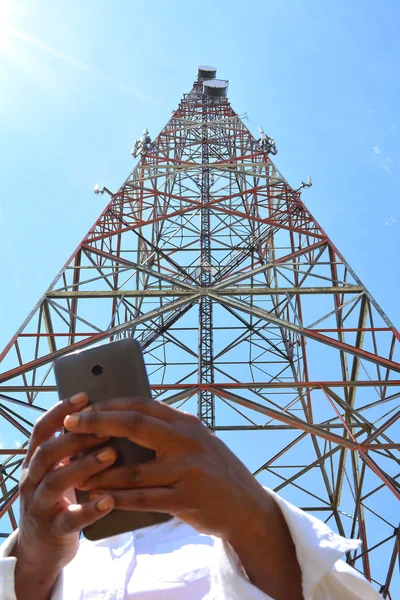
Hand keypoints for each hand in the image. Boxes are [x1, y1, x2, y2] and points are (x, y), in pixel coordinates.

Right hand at [13, 394, 116, 598]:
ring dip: (85, 465)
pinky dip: (90, 510)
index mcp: (36, 461)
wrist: (40, 549)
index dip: (61, 411)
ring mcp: (40, 505)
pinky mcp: (53, 531)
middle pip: (47, 452)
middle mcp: (33, 480)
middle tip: (106, 428)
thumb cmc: (59, 498)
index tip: (84, 396)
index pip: (42, 429)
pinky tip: (110, 499)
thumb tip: (103, 413)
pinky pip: (70, 520)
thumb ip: (73, 447)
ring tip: (112, 454)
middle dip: (76, 437)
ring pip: (57, 481)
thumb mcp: (59, 470)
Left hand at [63, 396, 274, 543]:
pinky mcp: (185, 499)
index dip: (110, 404)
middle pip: (134, 425)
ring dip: (99, 471)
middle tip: (70, 424)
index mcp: (187, 422)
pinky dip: (118, 498)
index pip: (142, 404)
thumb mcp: (196, 441)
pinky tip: (99, 497)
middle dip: (97, 423)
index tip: (84, 407)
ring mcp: (187, 470)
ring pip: (133, 469)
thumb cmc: (213, 470)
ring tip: (75, 471)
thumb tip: (125, 420)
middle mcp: (187, 440)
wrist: (247, 506)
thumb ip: (167, 430)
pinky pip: (143, 499)